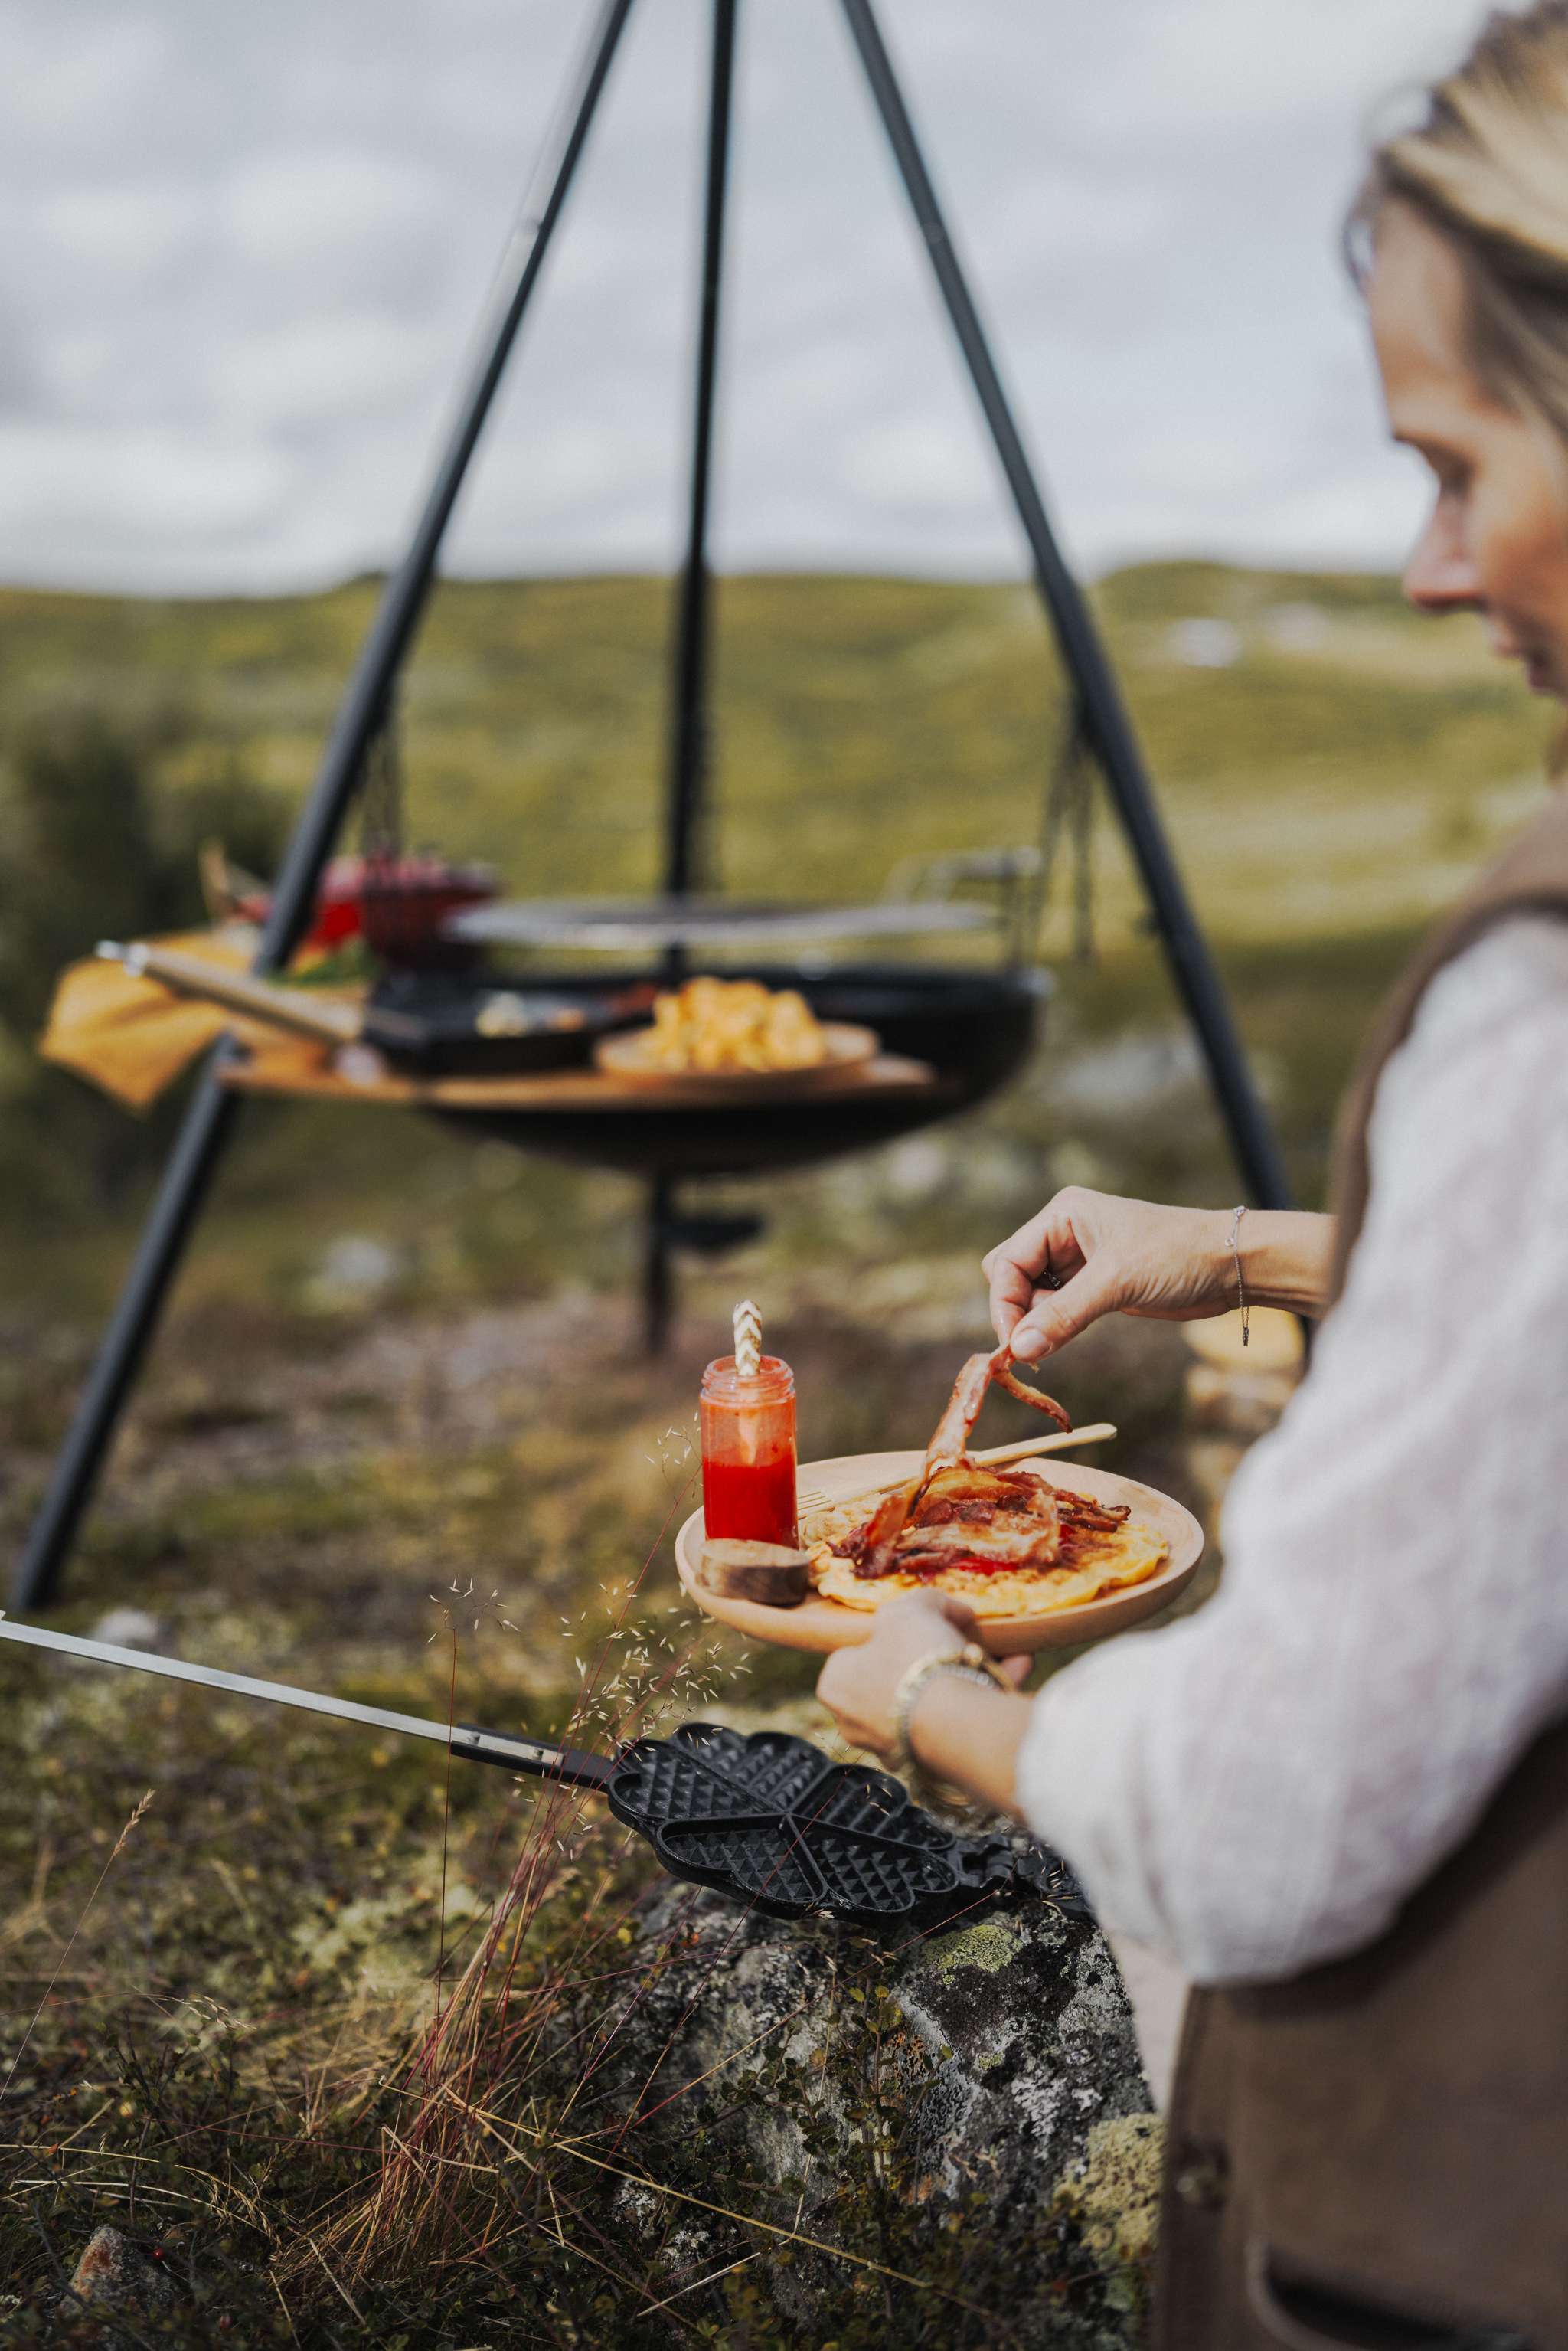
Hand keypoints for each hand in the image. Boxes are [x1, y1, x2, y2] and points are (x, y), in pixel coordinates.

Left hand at [816, 1591, 1028, 1759]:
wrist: (951, 1725)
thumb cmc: (915, 1659)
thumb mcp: (911, 1610)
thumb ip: (925, 1601)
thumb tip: (953, 1610)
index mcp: (835, 1683)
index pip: (861, 1651)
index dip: (897, 1633)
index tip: (930, 1626)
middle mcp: (855, 1721)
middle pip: (903, 1676)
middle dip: (943, 1655)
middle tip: (970, 1640)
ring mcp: (891, 1747)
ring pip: (934, 1701)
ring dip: (972, 1674)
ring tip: (1006, 1655)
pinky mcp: (927, 1765)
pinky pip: (956, 1724)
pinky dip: (984, 1698)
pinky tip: (1017, 1672)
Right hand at [984, 1186, 1233, 1363]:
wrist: (1231, 1265)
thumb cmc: (1177, 1255)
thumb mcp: (1117, 1282)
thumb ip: (1063, 1315)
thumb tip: (1018, 1349)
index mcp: (1062, 1215)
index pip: (1007, 1261)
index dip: (1004, 1303)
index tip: (1013, 1346)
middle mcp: (1064, 1234)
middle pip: (1011, 1276)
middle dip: (1015, 1312)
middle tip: (1027, 1349)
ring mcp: (1079, 1260)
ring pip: (1032, 1296)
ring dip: (1035, 1324)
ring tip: (1048, 1348)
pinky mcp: (1096, 1285)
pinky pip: (1056, 1309)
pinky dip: (1053, 1328)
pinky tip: (1060, 1342)